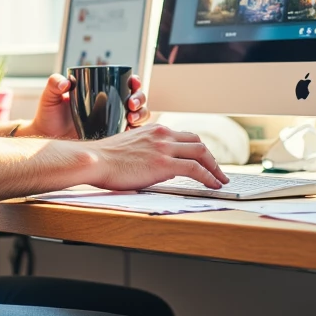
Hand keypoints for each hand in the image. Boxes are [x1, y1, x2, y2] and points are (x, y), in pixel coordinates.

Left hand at [22, 74, 149, 139]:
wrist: (47, 138)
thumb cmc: (49, 115)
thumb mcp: (50, 97)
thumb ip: (54, 84)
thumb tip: (65, 82)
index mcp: (101, 91)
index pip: (124, 83)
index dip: (135, 82)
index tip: (133, 83)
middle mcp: (111, 106)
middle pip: (137, 99)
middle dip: (140, 99)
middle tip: (131, 104)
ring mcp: (114, 122)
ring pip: (139, 116)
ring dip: (142, 115)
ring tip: (131, 118)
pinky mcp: (113, 139)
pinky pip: (132, 135)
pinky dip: (136, 133)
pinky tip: (132, 132)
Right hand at [91, 122, 226, 191]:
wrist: (94, 160)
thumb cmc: (105, 159)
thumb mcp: (130, 148)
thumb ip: (148, 152)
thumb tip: (162, 169)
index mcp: (154, 130)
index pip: (184, 136)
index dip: (198, 149)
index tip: (204, 160)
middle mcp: (162, 135)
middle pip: (197, 142)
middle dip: (211, 157)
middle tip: (218, 171)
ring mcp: (164, 148)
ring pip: (201, 153)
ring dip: (214, 167)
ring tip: (221, 180)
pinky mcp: (163, 164)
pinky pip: (195, 169)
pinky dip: (208, 177)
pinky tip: (213, 185)